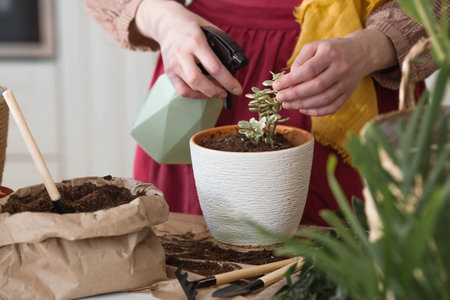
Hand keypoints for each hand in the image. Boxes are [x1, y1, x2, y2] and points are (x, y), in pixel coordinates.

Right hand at [136, 0, 242, 98]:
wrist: (167, 23)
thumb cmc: (190, 26)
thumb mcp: (208, 28)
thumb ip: (221, 44)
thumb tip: (235, 63)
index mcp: (196, 42)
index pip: (214, 67)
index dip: (228, 81)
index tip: (237, 89)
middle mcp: (182, 54)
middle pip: (199, 81)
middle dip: (215, 92)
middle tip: (225, 93)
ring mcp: (173, 64)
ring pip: (190, 88)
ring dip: (206, 94)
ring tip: (216, 92)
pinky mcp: (168, 72)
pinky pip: (181, 90)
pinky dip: (194, 95)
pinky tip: (203, 92)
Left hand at [273, 28, 396, 115]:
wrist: (361, 53)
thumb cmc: (332, 49)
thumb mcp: (316, 46)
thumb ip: (300, 60)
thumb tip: (289, 79)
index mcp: (330, 54)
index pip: (308, 70)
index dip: (290, 80)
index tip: (276, 86)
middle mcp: (340, 69)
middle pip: (316, 87)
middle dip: (294, 95)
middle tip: (279, 98)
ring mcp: (346, 84)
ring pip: (323, 99)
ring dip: (302, 105)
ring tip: (287, 104)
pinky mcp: (348, 94)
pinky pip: (331, 107)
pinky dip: (315, 112)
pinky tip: (302, 109)